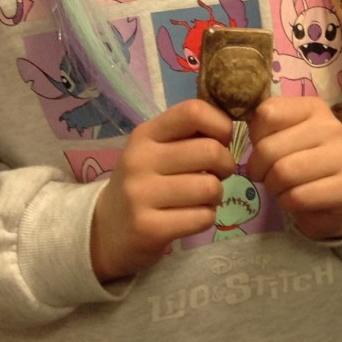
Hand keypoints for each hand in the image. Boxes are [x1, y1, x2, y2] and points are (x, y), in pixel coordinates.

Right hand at [91, 100, 233, 280]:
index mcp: (145, 134)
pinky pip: (203, 217)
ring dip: (216, 196)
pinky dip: (206, 218)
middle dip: (226, 165)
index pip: (194, 111)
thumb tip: (235, 125)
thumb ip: (189, 134)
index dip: (221, 125)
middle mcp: (140, 160)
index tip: (222, 141)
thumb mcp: (156, 150)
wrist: (106, 230)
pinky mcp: (149, 228)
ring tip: (201, 199)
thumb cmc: (144, 183)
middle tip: (216, 175)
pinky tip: (191, 217)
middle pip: (210, 151)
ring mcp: (141, 195)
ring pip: (211, 187)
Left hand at [245, 96, 341, 240]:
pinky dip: (287, 203)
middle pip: (270, 147)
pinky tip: (296, 199)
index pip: (267, 113)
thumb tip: (238, 128)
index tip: (264, 149)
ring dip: (273, 187)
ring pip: (283, 173)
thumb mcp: (282, 136)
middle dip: (259, 169)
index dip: (256, 137)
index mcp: (314, 107)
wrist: (332, 198)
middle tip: (267, 177)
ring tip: (282, 188)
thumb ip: (264, 126)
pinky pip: (298, 196)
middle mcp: (333, 127)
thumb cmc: (300, 162)